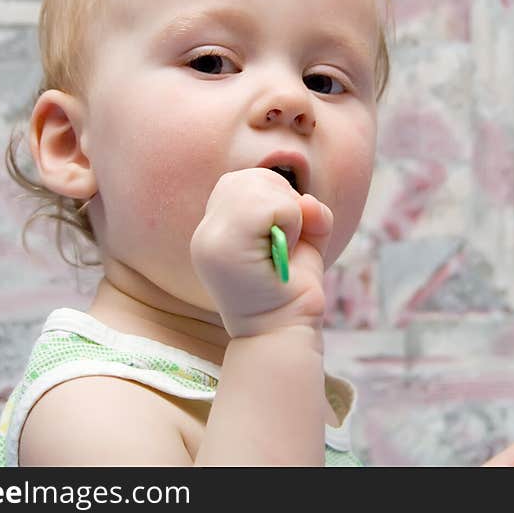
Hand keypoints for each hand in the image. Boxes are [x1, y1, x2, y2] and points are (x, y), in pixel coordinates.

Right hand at [190, 168, 333, 337]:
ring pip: (259, 186)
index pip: (241, 182)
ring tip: (281, 249)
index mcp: (216, 230)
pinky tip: (283, 251)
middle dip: (283, 202)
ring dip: (288, 214)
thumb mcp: (304, 240)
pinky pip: (271, 205)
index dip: (273, 199)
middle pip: (249, 178)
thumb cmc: (292, 290)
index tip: (279, 236)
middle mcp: (205, 232)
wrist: (283, 334)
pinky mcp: (223, 247)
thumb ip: (307, 212)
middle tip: (285, 242)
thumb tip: (308, 202)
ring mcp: (210, 239)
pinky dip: (291, 221)